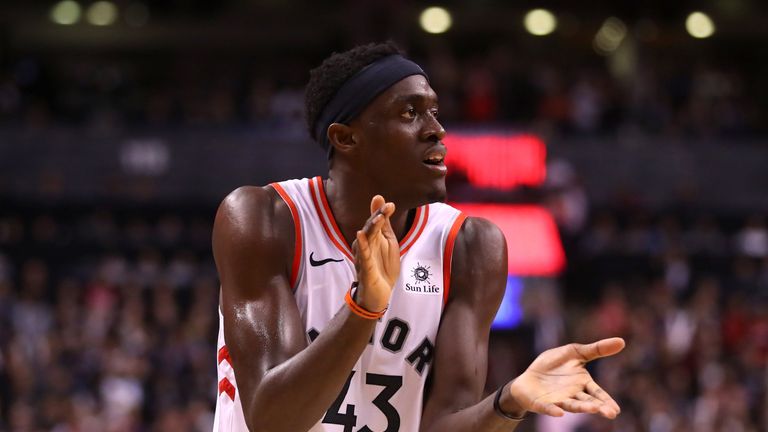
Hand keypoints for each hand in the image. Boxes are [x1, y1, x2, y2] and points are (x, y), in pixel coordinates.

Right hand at [352, 195, 399, 311]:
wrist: (380, 293)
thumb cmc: (383, 266)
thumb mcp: (389, 242)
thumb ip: (386, 224)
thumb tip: (386, 202)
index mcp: (372, 238)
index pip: (376, 222)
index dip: (382, 212)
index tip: (390, 205)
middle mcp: (365, 245)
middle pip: (370, 228)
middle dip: (378, 217)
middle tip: (387, 207)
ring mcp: (364, 256)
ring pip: (366, 240)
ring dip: (372, 228)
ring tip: (378, 218)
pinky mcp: (365, 269)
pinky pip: (363, 256)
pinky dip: (362, 246)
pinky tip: (360, 235)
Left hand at [505, 337, 624, 418]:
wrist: (530, 376)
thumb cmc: (554, 365)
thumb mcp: (574, 352)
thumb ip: (596, 349)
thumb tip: (622, 341)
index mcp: (582, 383)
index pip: (597, 393)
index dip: (606, 400)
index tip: (616, 409)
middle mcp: (573, 395)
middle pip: (588, 402)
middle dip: (598, 407)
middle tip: (611, 413)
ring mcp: (558, 400)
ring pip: (571, 405)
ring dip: (582, 408)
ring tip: (593, 409)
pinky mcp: (542, 403)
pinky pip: (548, 408)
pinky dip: (553, 410)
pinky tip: (559, 413)